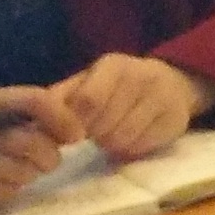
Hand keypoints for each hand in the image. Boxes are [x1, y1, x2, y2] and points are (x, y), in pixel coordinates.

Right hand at [0, 86, 74, 214]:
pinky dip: (10, 190)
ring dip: (30, 175)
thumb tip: (75, 126)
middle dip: (50, 156)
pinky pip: (2, 192)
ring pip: (20, 171)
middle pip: (30, 142)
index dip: (62, 118)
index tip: (77, 135)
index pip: (34, 99)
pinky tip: (0, 184)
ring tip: (21, 172)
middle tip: (49, 161)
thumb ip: (23, 115)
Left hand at [55, 53, 214, 162]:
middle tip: (95, 132)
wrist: (171, 84)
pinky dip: (130, 149)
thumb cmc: (115, 88)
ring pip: (122, 139)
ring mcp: (164, 97)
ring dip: (110, 144)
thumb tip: (36, 125)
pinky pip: (141, 147)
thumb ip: (59, 99)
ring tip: (112, 134)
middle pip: (104, 124)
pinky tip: (132, 137)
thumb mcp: (85, 83)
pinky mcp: (177, 119)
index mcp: (114, 65)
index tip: (72, 132)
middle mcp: (143, 76)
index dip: (74, 123)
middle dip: (93, 135)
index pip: (87, 101)